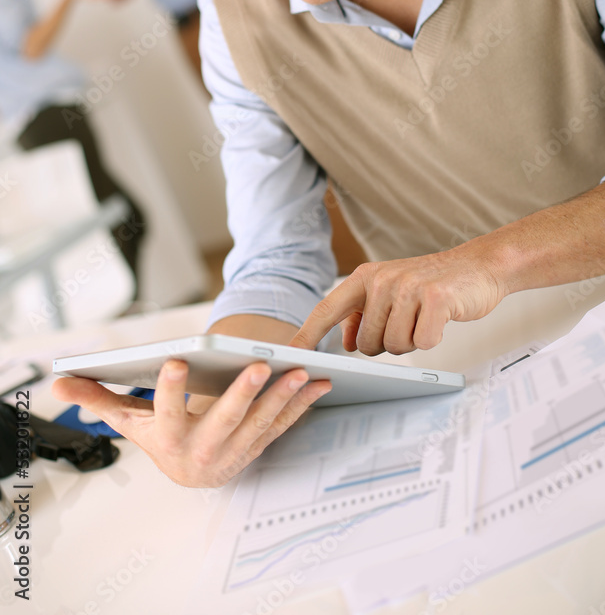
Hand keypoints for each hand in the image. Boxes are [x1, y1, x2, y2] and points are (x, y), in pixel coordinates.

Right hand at [52, 360, 330, 487]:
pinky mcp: (261, 444)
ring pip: (263, 422)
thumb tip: (59, 382)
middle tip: (258, 365)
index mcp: (170, 440)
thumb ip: (98, 399)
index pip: (167, 413)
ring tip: (299, 370)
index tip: (177, 360)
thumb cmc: (161, 436)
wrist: (192, 470)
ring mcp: (238, 449)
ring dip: (284, 397)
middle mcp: (205, 449)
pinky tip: (318, 381)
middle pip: (225, 419)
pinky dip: (303, 403)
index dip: (170, 389)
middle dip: (243, 393)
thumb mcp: (129, 420)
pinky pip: (285, 424)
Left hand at [290, 250, 505, 356]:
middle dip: (388, 343)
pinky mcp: (435, 299)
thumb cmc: (433, 284)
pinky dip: (433, 338)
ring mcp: (408, 288)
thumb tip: (346, 341)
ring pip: (394, 347)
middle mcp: (381, 279)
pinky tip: (441, 319)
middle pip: (367, 343)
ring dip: (412, 341)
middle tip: (409, 320)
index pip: (327, 309)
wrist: (478, 266)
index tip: (290, 355)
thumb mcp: (391, 290)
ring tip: (424, 317)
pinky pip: (422, 344)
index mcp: (365, 276)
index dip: (307, 334)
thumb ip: (365, 311)